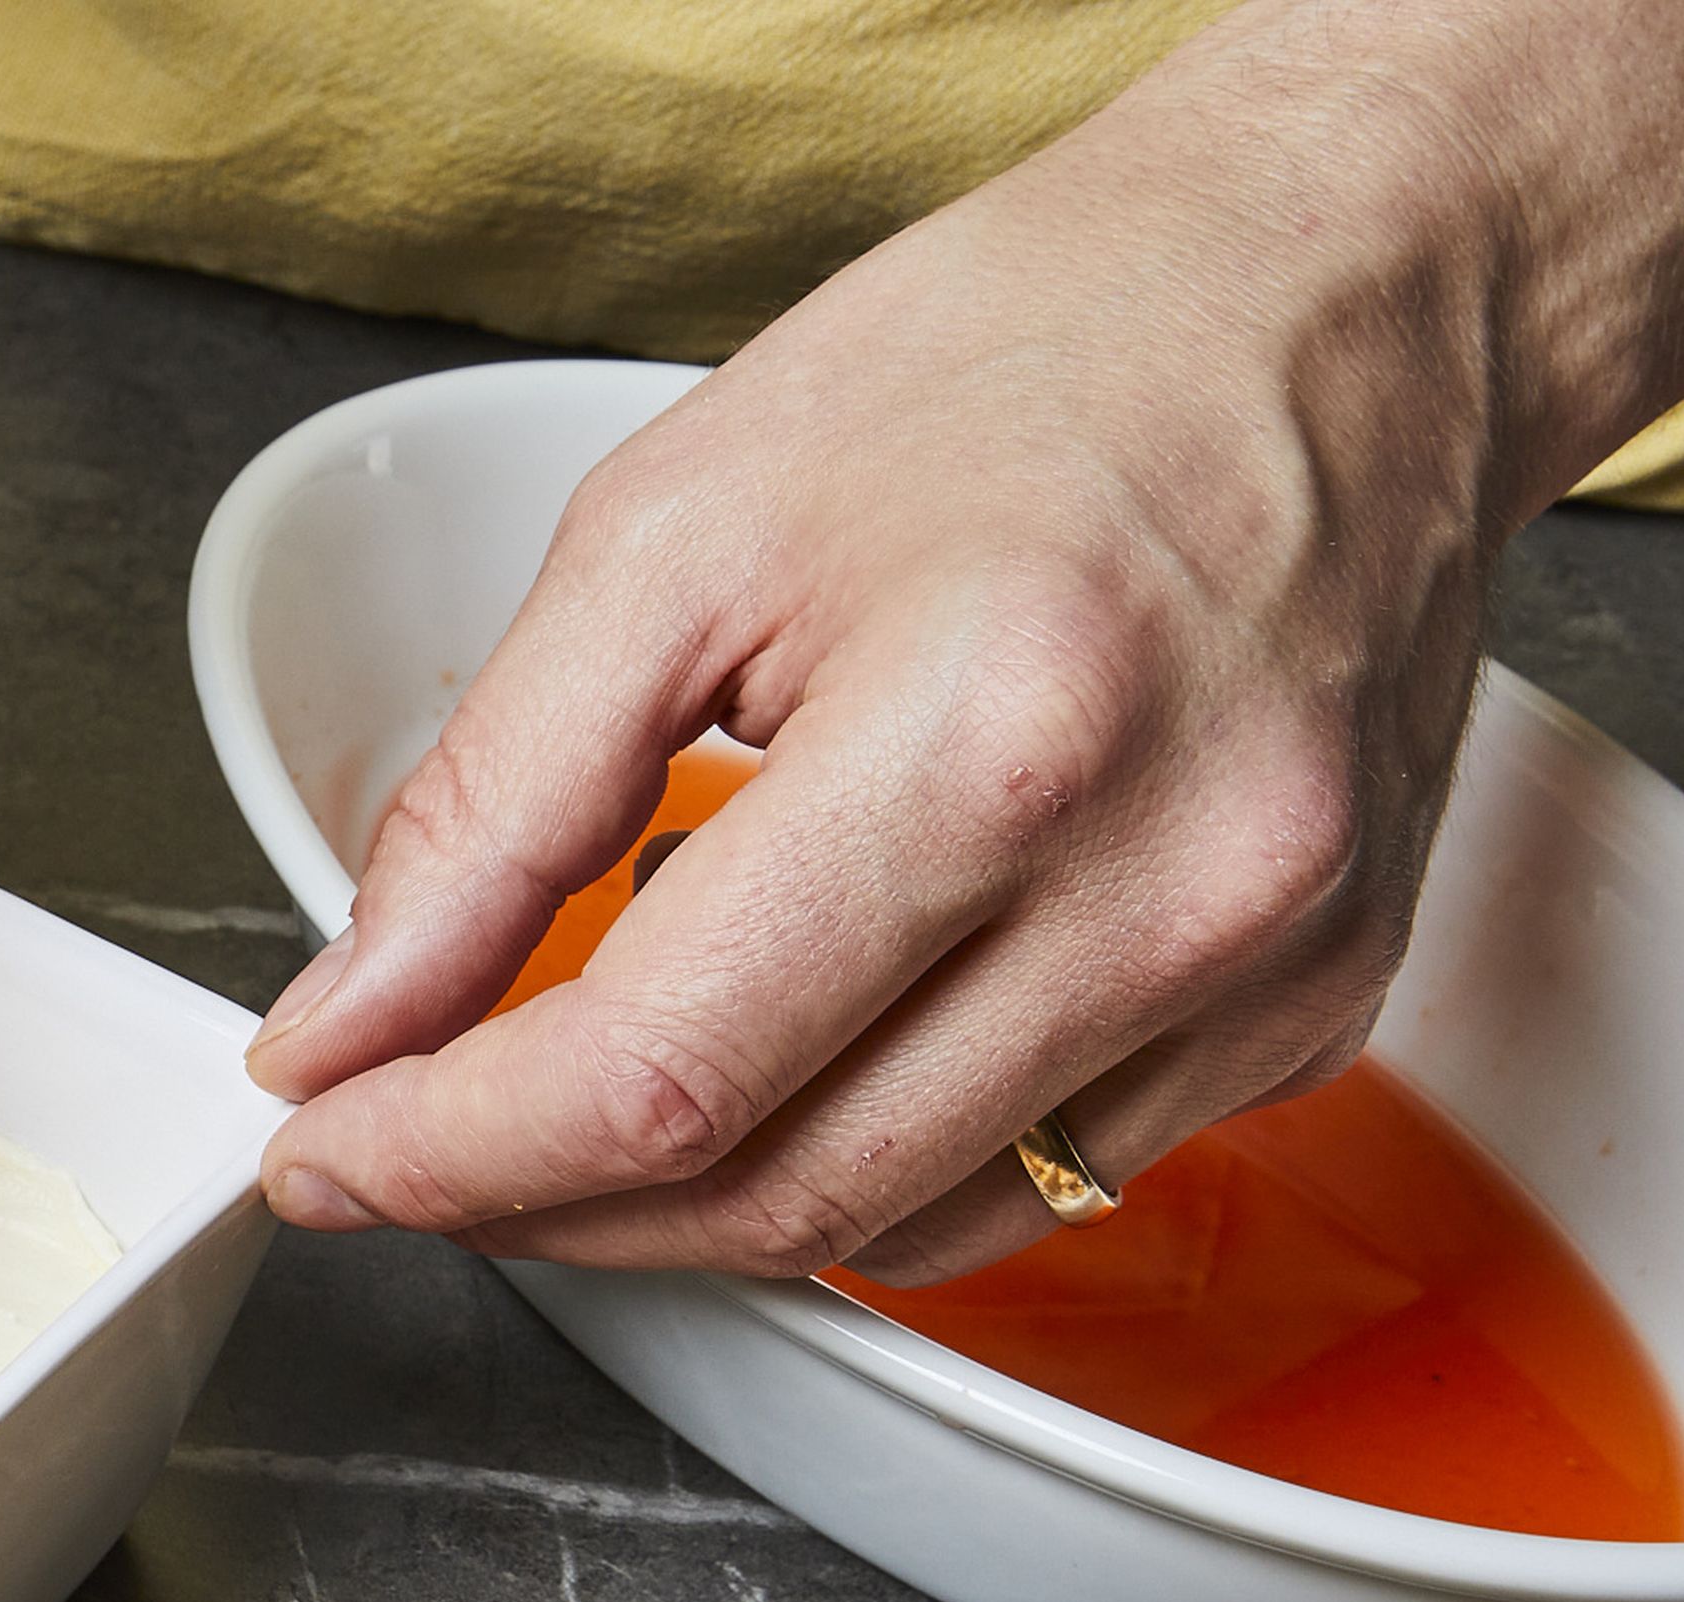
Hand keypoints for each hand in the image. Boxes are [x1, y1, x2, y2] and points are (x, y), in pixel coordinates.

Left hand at [245, 0, 1683, 1283]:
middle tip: (412, 1144)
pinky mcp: (1318, 1013)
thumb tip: (349, 1021)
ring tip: (578, 1099)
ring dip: (691, 1210)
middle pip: (774, 1194)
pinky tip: (791, 1054)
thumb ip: (487, 808)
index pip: (657, 1074)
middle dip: (543, 1204)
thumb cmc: (1042, 352)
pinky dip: (866, 1163)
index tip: (324, 1148)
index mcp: (998, 745)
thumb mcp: (678, 529)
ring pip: (896, 1230)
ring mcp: (1266, 975)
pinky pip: (1034, 1184)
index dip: (448, 1151)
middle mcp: (1168, 893)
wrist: (1359, 288)